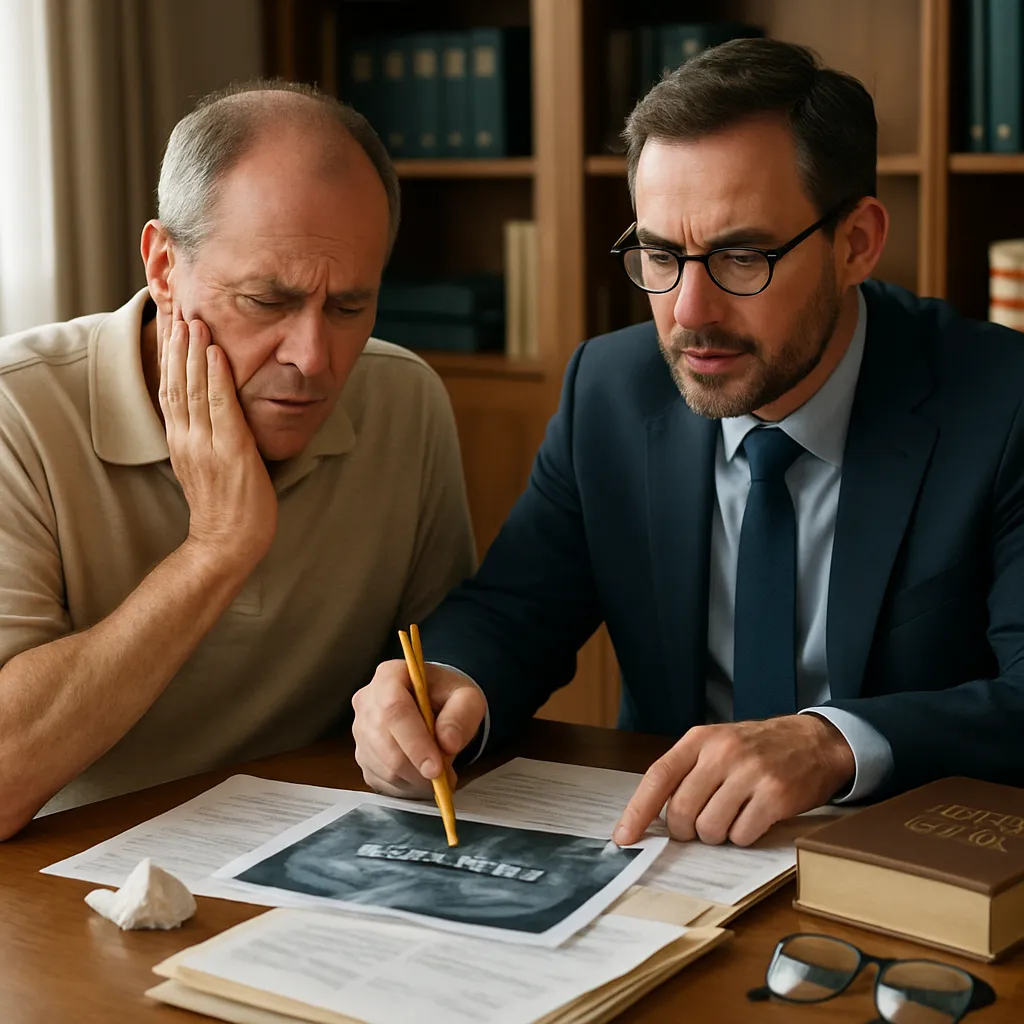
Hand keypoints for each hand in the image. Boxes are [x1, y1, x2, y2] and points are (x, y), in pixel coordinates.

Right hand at [159, 311, 277, 569]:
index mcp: (180, 440)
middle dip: (175, 342)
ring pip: (193, 388)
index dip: (167, 354)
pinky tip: (215, 352)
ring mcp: (205, 444)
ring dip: (193, 351)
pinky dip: (215, 377)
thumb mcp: (206, 466)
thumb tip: (210, 416)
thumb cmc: (225, 509)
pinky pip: (219, 407)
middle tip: (176, 306)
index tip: (168, 322)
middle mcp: (186, 438)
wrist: (227, 544)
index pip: (168, 387)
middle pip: (175, 381)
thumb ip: (204, 439)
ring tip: (194, 318)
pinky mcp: (230, 452)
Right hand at [351, 660, 486, 797]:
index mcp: (389, 676)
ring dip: (415, 778)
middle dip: (418, 767)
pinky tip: (423, 774)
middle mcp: (367, 701)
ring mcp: (360, 730)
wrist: (434, 704)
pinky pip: (381, 780)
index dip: (414, 741)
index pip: (394, 709)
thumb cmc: (447, 697)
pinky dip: (407, 786)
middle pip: (385, 743)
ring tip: (440, 773)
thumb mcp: (467, 697)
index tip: (436, 767)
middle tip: (446, 776)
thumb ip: (461, 715)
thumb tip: (448, 742)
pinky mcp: (362, 755)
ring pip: (383, 766)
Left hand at [613, 715, 855, 846]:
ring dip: (716, 835)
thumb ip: (687, 772)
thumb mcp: (717, 745)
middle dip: (685, 830)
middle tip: (699, 827)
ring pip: (710, 828)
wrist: (815, 742)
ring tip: (731, 818)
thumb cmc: (758, 749)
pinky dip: (742, 838)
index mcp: (700, 739)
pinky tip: (753, 820)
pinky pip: (742, 836)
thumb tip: (651, 815)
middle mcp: (722, 753)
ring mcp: (750, 773)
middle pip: (681, 810)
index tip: (624, 837)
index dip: (637, 810)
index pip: (659, 776)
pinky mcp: (775, 796)